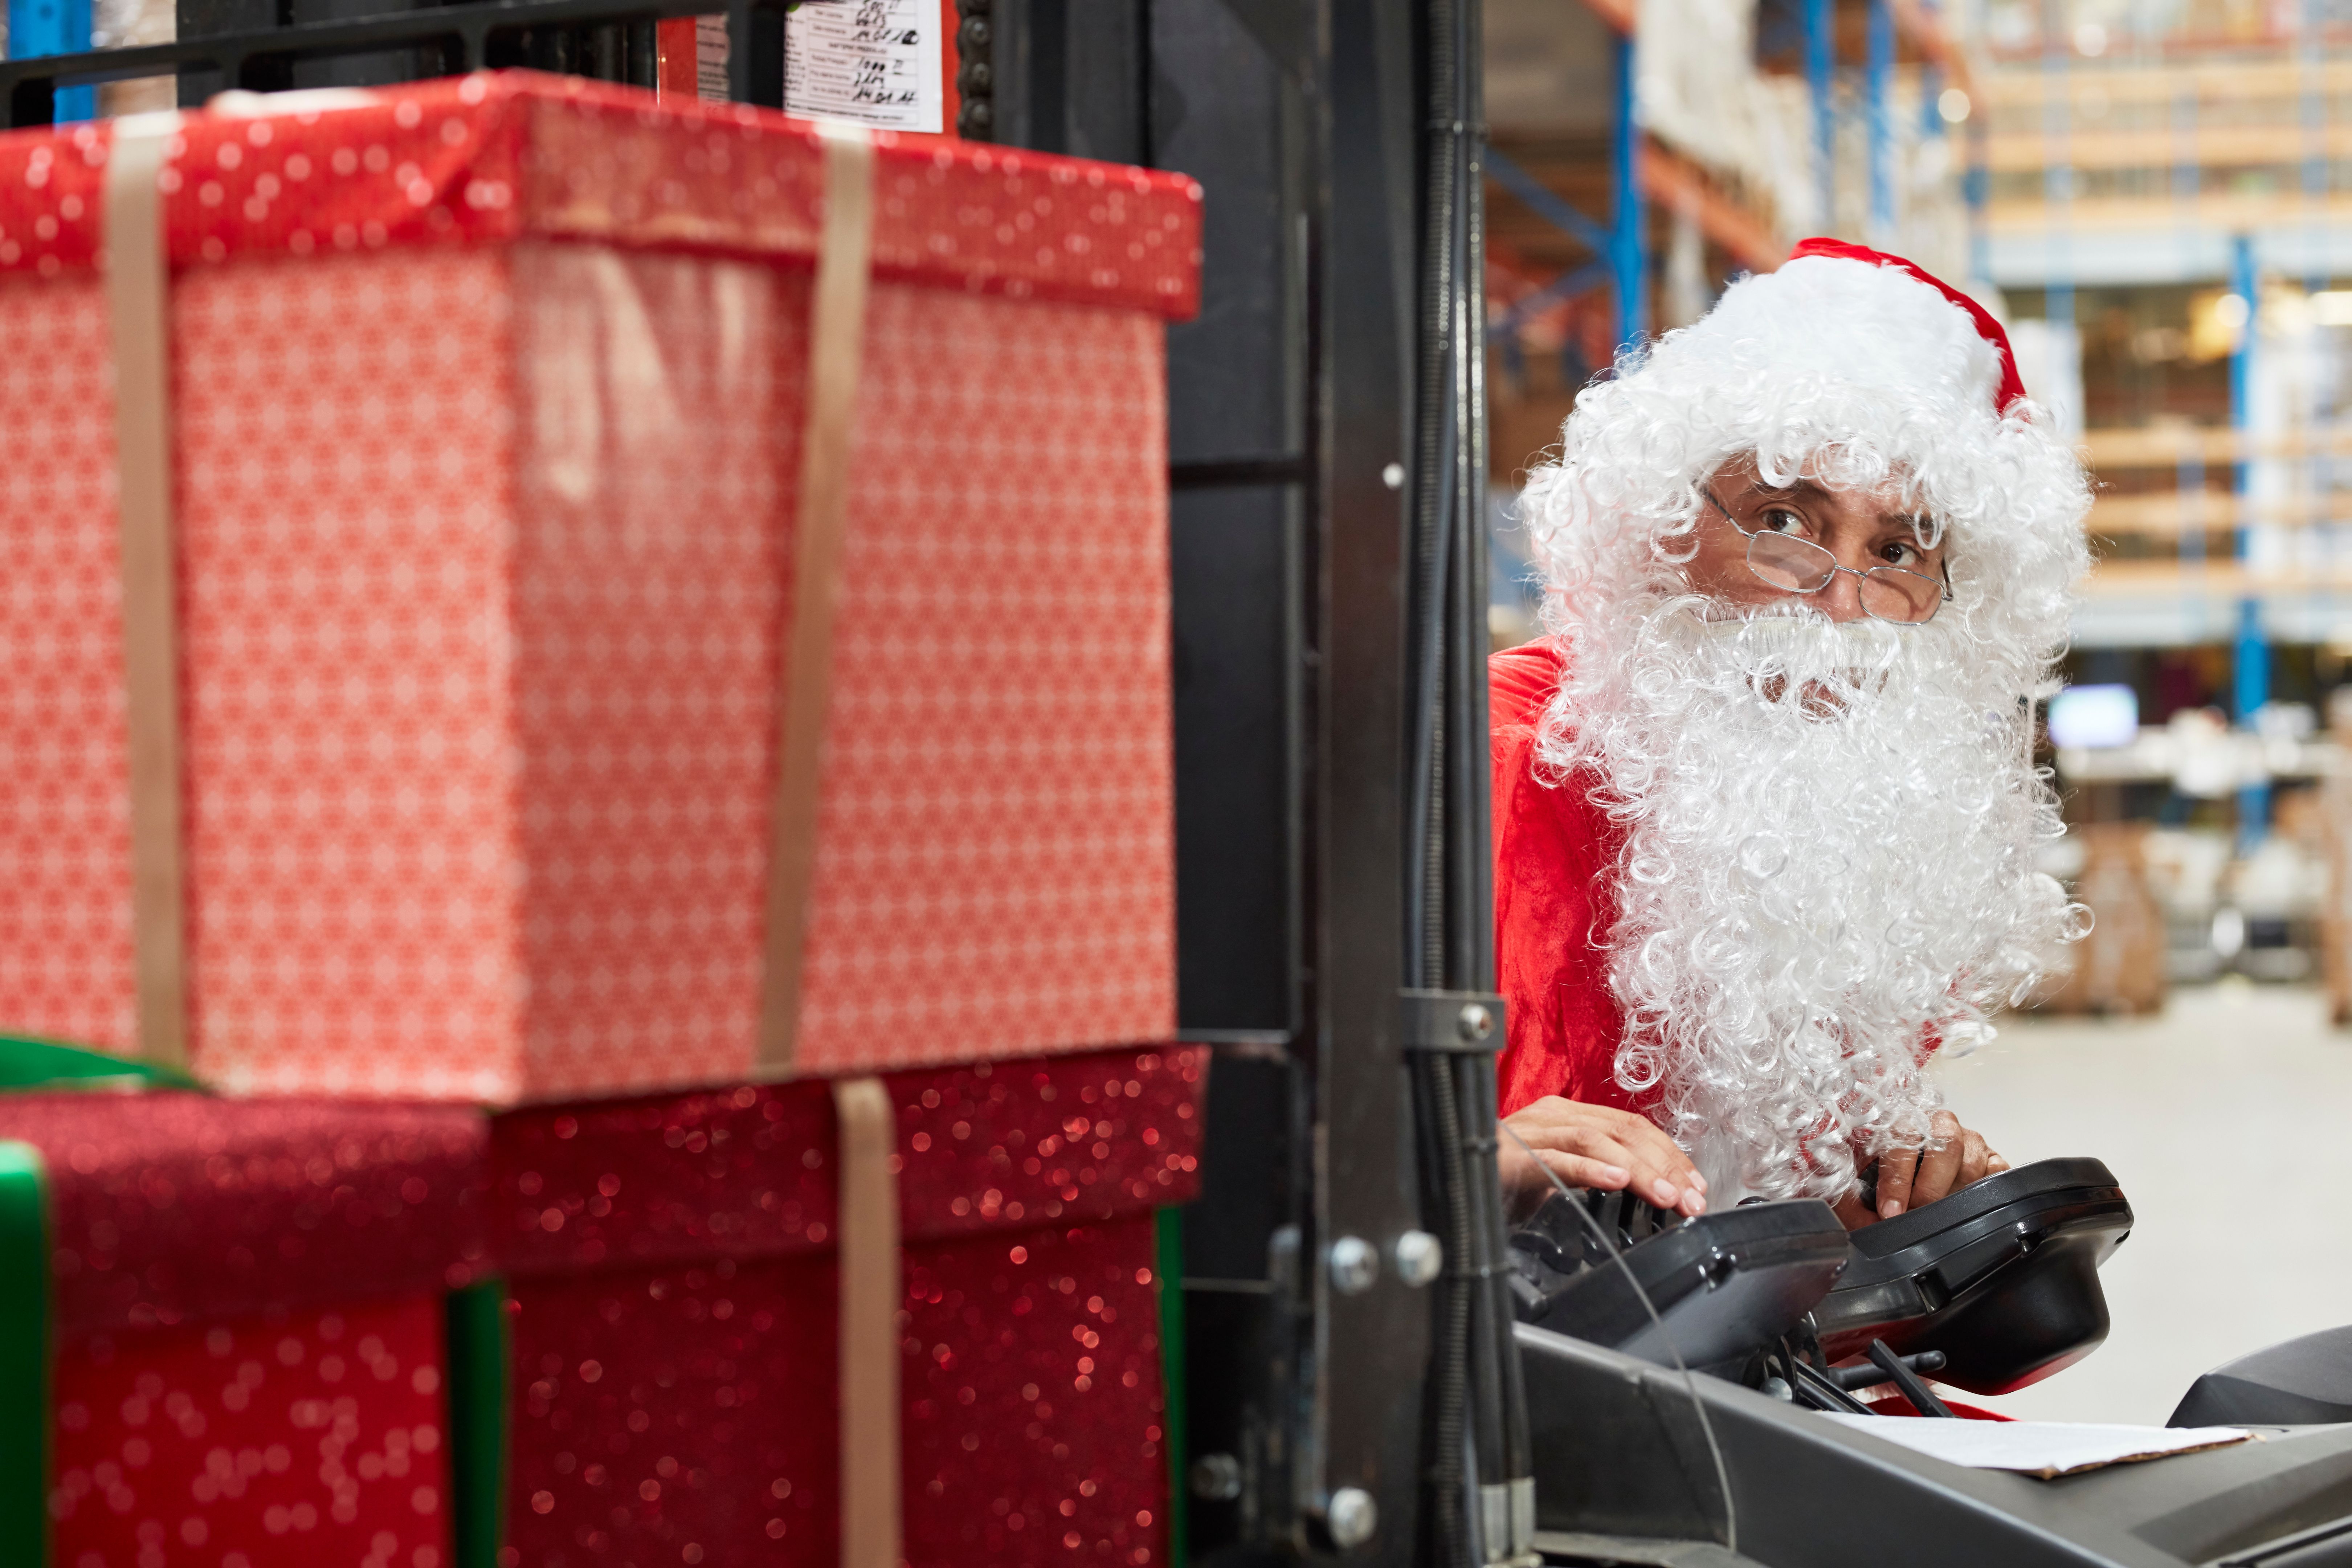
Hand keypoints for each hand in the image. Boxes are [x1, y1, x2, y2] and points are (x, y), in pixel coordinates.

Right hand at [1498, 1097, 1707, 1222]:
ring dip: (1640, 1170)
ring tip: (1667, 1196)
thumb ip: (1597, 1176)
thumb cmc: (1502, 1187)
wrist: (1447, 1189)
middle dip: (1666, 1166)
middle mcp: (1552, 1116)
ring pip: (1597, 1139)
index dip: (1671, 1156)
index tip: (1697, 1188)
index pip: (1634, 1128)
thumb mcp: (1560, 1180)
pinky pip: (1555, 1158)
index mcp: (1567, 1117)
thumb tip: (1649, 1193)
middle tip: (1692, 1200)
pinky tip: (1615, 1180)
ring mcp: (1530, 1133)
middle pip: (1624, 1131)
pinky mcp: (1511, 1157)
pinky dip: (1590, 1168)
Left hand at [1830, 1110, 2008, 1227]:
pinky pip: (1997, 1170)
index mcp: (1902, 1121)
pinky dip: (1986, 1189)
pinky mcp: (1992, 1157)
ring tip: (1940, 1213)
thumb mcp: (1859, 1184)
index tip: (1890, 1211)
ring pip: (1971, 1160)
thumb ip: (1857, 1204)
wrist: (1913, 1164)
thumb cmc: (1884, 1171)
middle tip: (1918, 1216)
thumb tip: (1869, 1228)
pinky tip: (1970, 1203)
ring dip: (1956, 1192)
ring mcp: (1969, 1139)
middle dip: (1930, 1188)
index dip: (1896, 1180)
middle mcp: (1938, 1124)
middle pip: (1945, 1146)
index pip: (1900, 1143)